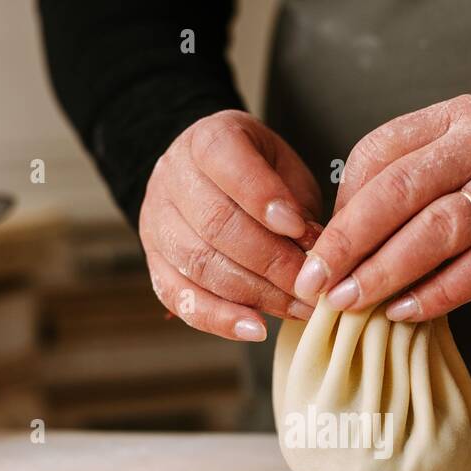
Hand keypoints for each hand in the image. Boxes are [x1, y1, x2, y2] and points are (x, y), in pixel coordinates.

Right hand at [139, 110, 322, 340]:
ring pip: (200, 265)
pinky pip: (181, 299)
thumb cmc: (259, 175)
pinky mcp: (154, 264)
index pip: (227, 163)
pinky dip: (220, 319)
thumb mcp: (285, 169)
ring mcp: (157, 223)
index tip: (300, 229)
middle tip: (311, 285)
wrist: (209, 180)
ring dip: (255, 294)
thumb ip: (296, 203)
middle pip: (216, 225)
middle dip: (271, 261)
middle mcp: (172, 178)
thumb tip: (315, 252)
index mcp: (207, 140)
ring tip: (297, 308)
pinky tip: (255, 329)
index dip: (264, 198)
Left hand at [292, 95, 470, 319]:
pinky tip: (406, 313)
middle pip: (399, 190)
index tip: (319, 243)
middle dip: (348, 240)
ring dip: (384, 272)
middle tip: (315, 280)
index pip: (382, 150)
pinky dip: (437, 294)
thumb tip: (348, 229)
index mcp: (465, 117)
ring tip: (350, 303)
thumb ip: (424, 177)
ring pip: (436, 230)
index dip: (343, 201)